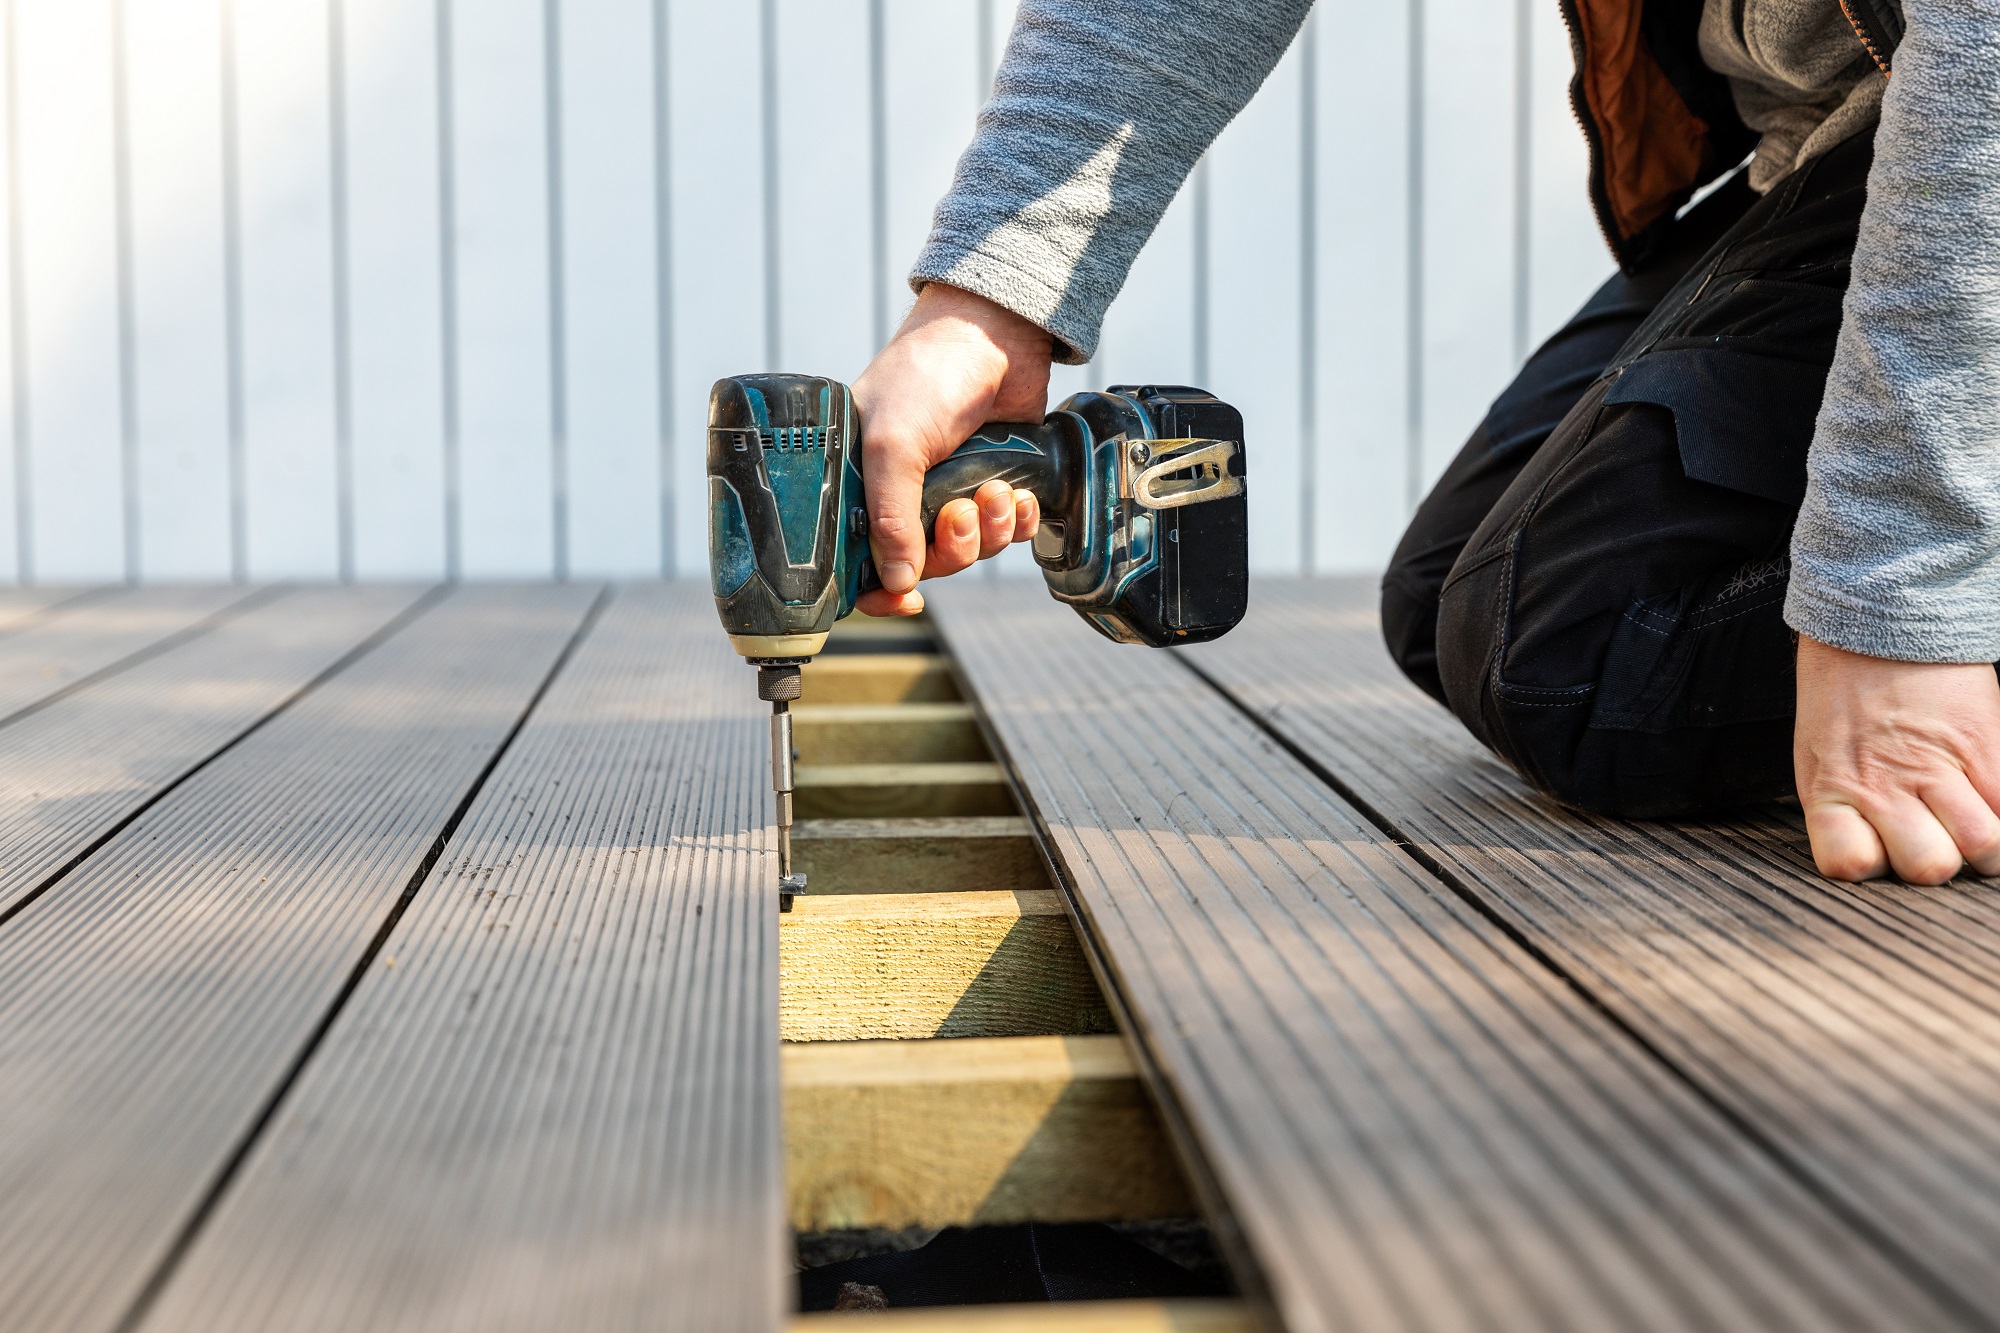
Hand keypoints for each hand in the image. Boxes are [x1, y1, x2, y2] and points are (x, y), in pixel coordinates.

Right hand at [850, 283, 1051, 615]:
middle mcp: (902, 493)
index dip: (879, 591)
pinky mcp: (993, 481)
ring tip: (995, 490)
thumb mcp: (893, 444)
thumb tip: (896, 583)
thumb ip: (890, 517)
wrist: (994, 333)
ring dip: (987, 531)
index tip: (906, 601)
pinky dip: (1014, 521)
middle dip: (951, 548)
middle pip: (924, 563)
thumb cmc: (926, 374)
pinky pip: (1005, 531)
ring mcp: (950, 489)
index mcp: (860, 485)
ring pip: (970, 550)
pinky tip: (1017, 495)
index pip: (859, 560)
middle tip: (960, 512)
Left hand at [1794, 634, 1999, 883]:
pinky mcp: (1989, 745)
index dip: (1868, 864)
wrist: (1880, 620)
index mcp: (1832, 789)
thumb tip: (1874, 858)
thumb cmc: (1843, 693)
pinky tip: (1993, 801)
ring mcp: (1941, 766)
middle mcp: (1885, 783)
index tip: (1876, 849)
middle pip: (1930, 867)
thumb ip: (1842, 810)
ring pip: (1984, 845)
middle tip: (1932, 834)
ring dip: (1985, 844)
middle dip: (1937, 861)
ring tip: (1972, 821)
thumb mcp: (1817, 754)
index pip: (1849, 863)